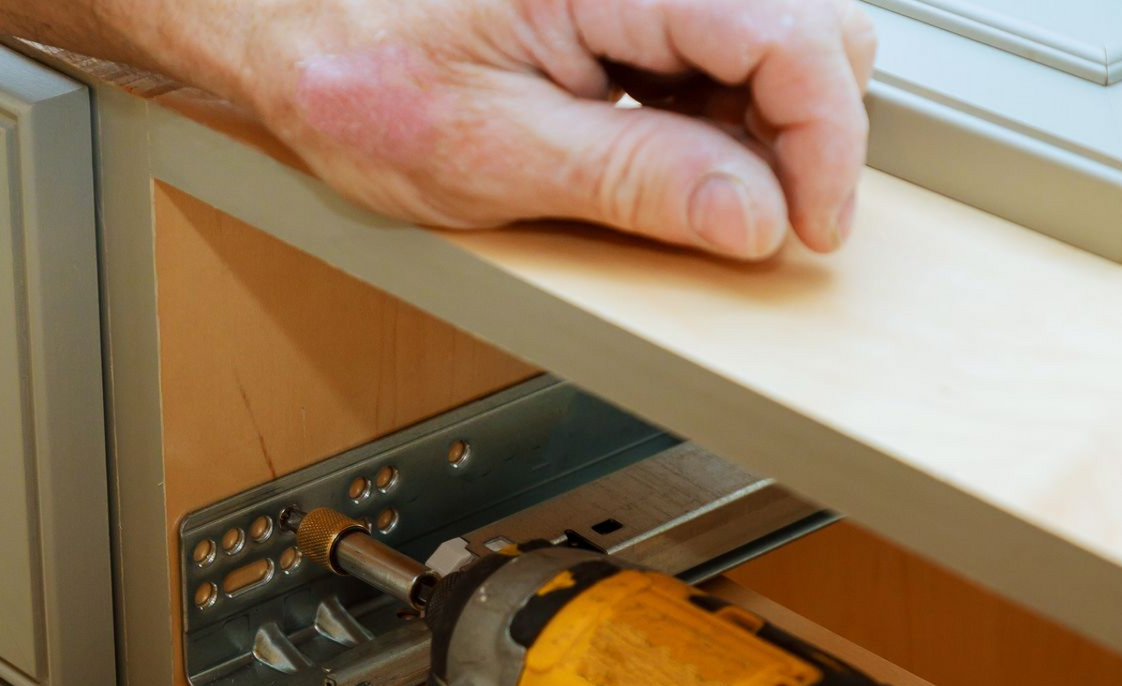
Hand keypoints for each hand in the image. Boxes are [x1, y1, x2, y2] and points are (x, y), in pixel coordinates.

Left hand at [167, 0, 875, 257]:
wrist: (295, 37)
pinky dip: (722, 117)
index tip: (811, 228)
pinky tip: (676, 165)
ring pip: (776, 40)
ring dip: (767, 129)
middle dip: (808, 133)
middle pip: (808, 27)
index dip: (825, 141)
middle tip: (764, 227)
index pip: (788, 36)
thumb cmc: (362, 79)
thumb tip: (755, 218)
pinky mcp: (627, 6)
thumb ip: (637, 181)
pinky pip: (719, 52)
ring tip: (704, 200)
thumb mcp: (495, 156)